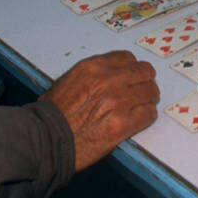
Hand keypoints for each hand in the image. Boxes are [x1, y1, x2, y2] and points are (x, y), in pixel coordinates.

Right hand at [40, 51, 159, 171]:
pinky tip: (138, 120)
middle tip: (141, 91)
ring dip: (147, 99)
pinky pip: (149, 114)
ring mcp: (118, 101)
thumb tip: (104, 77)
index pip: (127, 58)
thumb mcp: (66, 82)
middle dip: (144, 81)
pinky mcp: (123, 124)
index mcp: (93, 67)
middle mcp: (108, 80)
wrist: (46, 139)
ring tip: (140, 106)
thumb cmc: (50, 115)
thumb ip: (89, 75)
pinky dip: (146, 116)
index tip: (130, 77)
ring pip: (151, 91)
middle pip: (144, 72)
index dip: (131, 68)